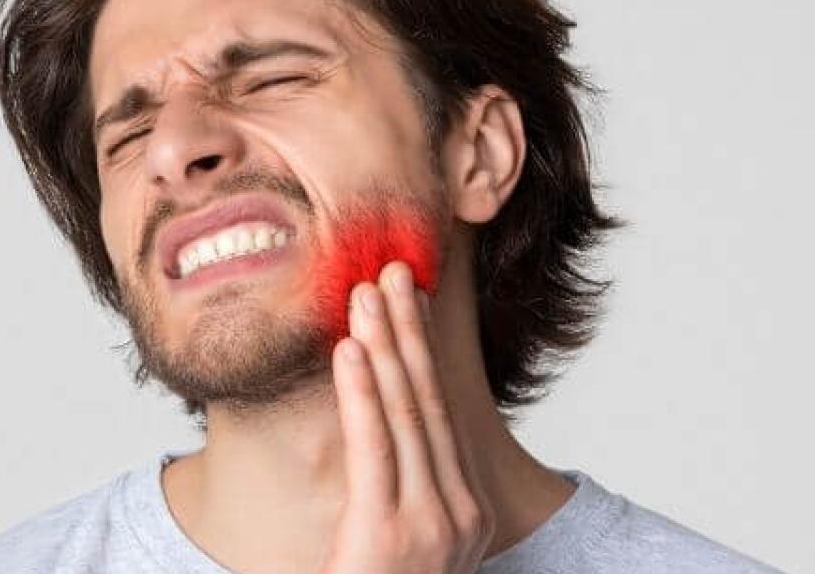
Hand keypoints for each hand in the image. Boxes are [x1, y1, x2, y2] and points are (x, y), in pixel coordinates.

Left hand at [318, 261, 494, 573]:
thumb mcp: (389, 542)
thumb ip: (394, 495)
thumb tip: (373, 425)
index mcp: (464, 515)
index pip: (441, 415)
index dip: (423, 352)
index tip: (408, 300)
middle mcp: (459, 516)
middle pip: (429, 403)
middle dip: (408, 332)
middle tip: (391, 271)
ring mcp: (431, 527)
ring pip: (404, 416)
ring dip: (383, 345)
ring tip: (366, 292)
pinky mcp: (390, 536)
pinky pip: (374, 446)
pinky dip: (361, 390)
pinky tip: (350, 347)